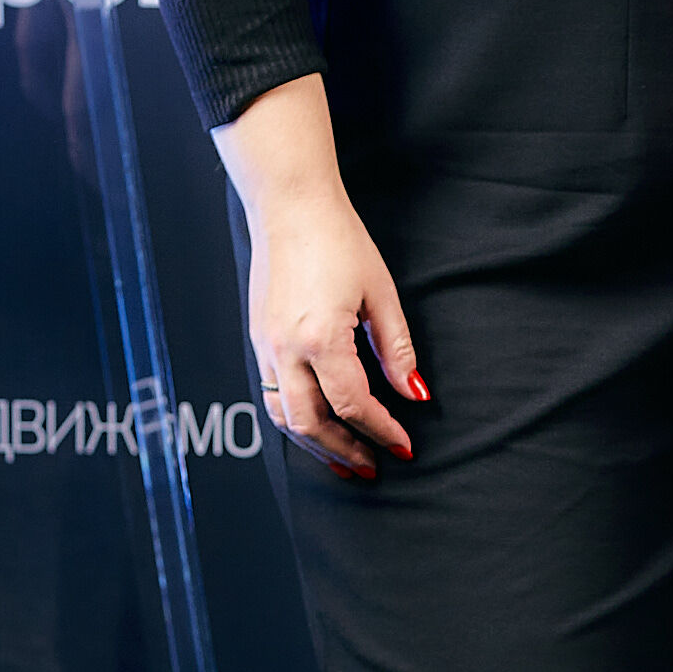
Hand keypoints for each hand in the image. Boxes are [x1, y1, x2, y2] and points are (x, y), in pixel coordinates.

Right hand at [214, 75, 425, 481]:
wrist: (290, 205)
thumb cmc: (338, 240)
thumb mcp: (380, 293)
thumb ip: (397, 349)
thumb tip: (414, 393)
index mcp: (320, 339)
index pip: (353, 404)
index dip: (381, 430)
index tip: (404, 445)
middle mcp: (285, 349)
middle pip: (311, 422)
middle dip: (344, 451)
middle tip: (373, 466)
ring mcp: (265, 346)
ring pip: (284, 415)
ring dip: (315, 443)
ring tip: (344, 460)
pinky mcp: (258, 338)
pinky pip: (272, 393)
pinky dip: (295, 418)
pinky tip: (316, 423)